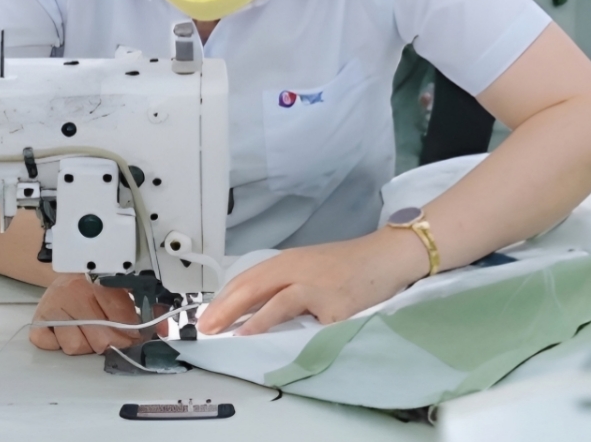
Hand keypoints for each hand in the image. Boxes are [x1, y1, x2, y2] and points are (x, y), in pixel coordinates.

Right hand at [29, 275, 164, 354]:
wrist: (67, 272)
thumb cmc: (96, 283)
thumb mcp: (123, 287)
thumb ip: (146, 305)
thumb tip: (163, 329)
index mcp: (97, 281)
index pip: (122, 317)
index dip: (134, 332)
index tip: (138, 334)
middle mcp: (73, 292)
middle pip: (101, 338)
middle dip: (115, 342)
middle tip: (118, 337)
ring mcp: (54, 308)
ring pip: (75, 347)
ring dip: (86, 345)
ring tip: (90, 331)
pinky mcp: (39, 320)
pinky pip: (49, 344)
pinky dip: (58, 343)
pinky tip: (69, 331)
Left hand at [197, 230, 428, 336]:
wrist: (388, 257)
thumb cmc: (350, 267)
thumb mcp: (311, 269)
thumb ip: (285, 285)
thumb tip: (253, 311)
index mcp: (288, 261)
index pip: (246, 278)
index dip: (223, 298)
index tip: (205, 316)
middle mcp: (296, 268)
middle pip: (251, 285)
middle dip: (222, 307)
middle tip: (202, 327)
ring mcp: (314, 284)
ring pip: (269, 296)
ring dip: (241, 315)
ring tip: (221, 331)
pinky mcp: (332, 303)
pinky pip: (296, 314)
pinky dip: (270, 321)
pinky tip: (256, 333)